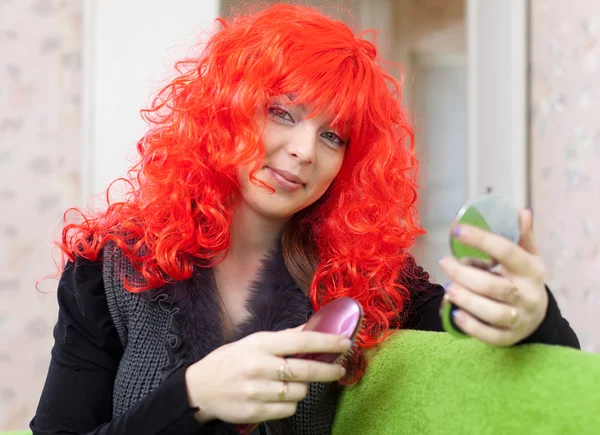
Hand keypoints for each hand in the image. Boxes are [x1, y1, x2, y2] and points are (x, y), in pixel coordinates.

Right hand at [185, 327, 349, 423]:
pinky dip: (290, 403)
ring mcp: (257, 392)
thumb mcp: (254, 342)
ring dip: (303, 388)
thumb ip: (284, 338)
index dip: (326, 342)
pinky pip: (289, 409)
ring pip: (299, 392)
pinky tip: (279, 395)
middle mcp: (259, 367)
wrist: (199, 389)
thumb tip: (313, 327)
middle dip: (328, 370)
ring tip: (291, 382)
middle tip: (339, 368)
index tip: (345, 343)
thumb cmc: (229, 360)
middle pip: (305, 370)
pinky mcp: (256, 413)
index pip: (300, 341)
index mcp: (260, 344)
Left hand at [439, 208, 548, 346]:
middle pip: (494, 286)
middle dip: (464, 274)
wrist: (538, 316)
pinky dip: (470, 325)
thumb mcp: (527, 256)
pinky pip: (489, 335)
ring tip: (447, 288)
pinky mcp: (508, 338)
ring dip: (466, 300)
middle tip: (444, 262)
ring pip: (492, 312)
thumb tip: (521, 211)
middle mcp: (528, 295)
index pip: (506, 252)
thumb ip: (521, 236)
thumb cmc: (522, 278)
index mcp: (531, 270)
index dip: (480, 239)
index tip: (456, 230)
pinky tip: (453, 312)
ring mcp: (520, 319)